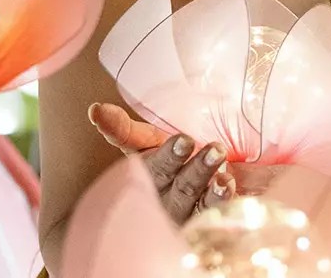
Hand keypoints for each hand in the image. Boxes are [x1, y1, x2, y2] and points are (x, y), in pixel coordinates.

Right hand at [88, 102, 235, 221]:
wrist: (192, 184)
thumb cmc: (166, 159)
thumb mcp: (146, 142)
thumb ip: (123, 129)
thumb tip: (95, 109)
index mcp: (152, 176)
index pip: (158, 166)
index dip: (170, 155)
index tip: (184, 140)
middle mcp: (169, 198)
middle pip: (184, 186)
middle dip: (198, 169)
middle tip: (215, 151)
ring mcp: (190, 214)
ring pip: (202, 202)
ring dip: (216, 190)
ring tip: (227, 177)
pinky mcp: (209, 221)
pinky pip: (218, 216)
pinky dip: (227, 205)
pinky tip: (235, 193)